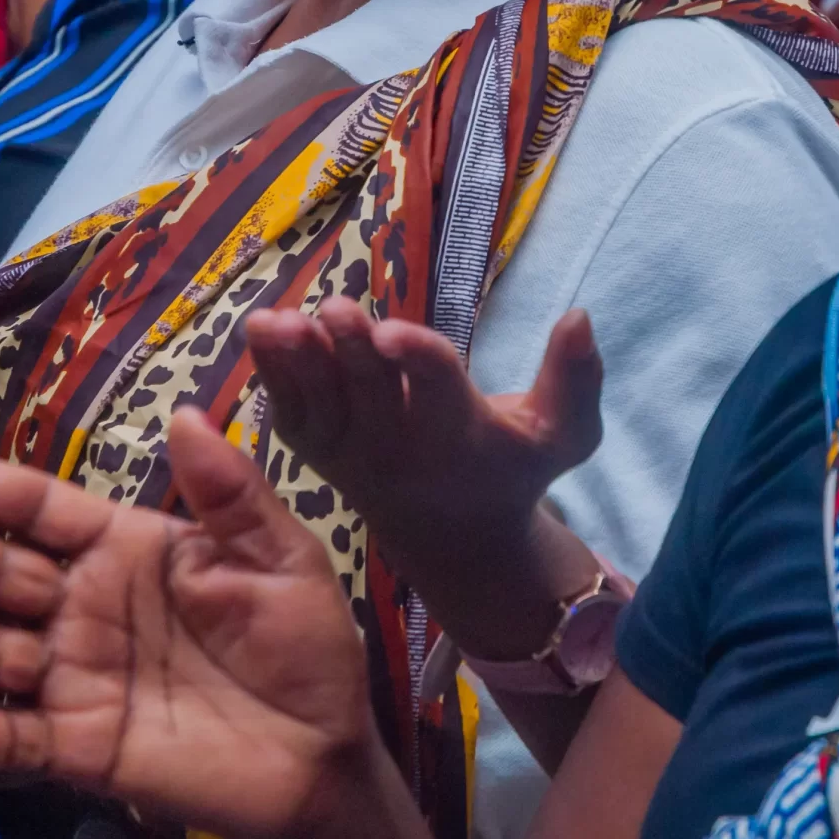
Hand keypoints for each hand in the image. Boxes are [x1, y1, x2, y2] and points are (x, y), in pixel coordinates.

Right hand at [0, 416, 417, 838]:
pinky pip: (28, 738)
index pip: (42, 509)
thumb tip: (186, 415)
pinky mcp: (85, 747)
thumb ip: (231, 493)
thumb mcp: (280, 558)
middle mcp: (87, 607)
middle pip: (2, 574)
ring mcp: (79, 678)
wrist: (325, 755)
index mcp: (126, 549)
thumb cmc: (303, 644)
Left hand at [251, 300, 599, 546]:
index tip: (392, 330)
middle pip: (371, 392)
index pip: (437, 392)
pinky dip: (270, 372)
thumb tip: (580, 315)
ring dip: (297, 361)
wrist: (449, 530)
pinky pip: (288, 410)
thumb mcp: (563, 435)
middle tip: (337, 308)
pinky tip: (259, 330)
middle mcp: (398, 449)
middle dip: (353, 351)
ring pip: (320, 402)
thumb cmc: (511, 465)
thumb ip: (576, 379)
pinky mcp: (314, 451)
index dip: (416, 360)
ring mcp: (348, 454)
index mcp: (459, 437)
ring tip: (276, 322)